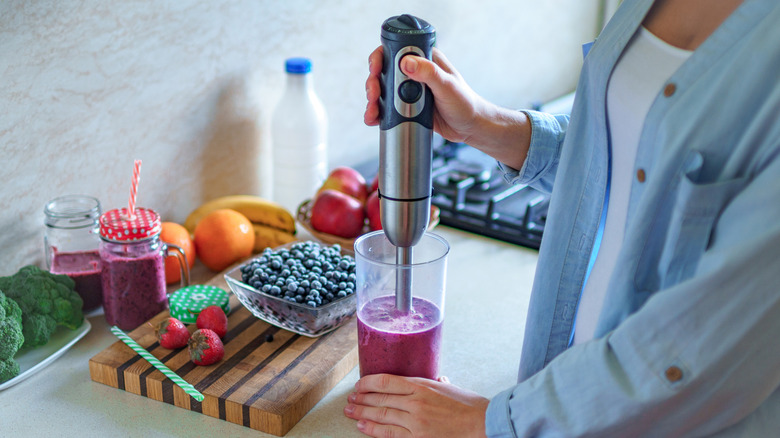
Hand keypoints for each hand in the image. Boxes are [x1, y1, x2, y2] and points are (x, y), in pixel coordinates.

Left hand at [344, 374, 489, 437]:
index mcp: (422, 386)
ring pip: (382, 416)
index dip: (368, 383)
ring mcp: (416, 422)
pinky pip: (390, 434)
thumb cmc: (470, 405)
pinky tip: (363, 426)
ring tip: (350, 412)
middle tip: (349, 399)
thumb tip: (435, 379)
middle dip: (361, 399)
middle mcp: (416, 403)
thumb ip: (436, 382)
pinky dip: (374, 430)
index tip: (359, 385)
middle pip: (380, 399)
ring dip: (362, 413)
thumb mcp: (450, 387)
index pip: (386, 381)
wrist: (483, 424)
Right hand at [364, 46, 488, 144]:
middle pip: (384, 72)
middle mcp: (416, 73)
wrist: (470, 127)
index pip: (396, 51)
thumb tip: (406, 63)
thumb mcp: (447, 86)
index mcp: (425, 60)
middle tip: (373, 95)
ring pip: (384, 91)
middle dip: (374, 82)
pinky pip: (388, 107)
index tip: (375, 69)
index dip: (380, 58)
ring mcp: (410, 91)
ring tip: (372, 112)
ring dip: (374, 100)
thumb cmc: (465, 104)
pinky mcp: (408, 107)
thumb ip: (428, 73)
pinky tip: (374, 119)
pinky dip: (379, 113)